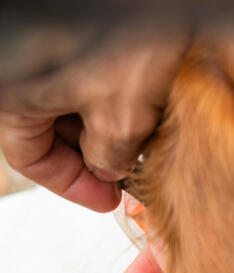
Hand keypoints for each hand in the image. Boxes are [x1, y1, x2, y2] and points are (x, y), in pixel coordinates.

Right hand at [0, 29, 187, 211]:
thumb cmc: (130, 34)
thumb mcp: (121, 116)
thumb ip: (109, 155)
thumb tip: (110, 168)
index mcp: (13, 92)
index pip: (29, 157)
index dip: (72, 185)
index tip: (108, 199)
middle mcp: (23, 70)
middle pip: (48, 130)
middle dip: (91, 155)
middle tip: (128, 174)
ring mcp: (48, 52)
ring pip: (69, 104)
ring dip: (104, 128)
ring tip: (142, 141)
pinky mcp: (74, 38)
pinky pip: (85, 77)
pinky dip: (111, 98)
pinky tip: (143, 109)